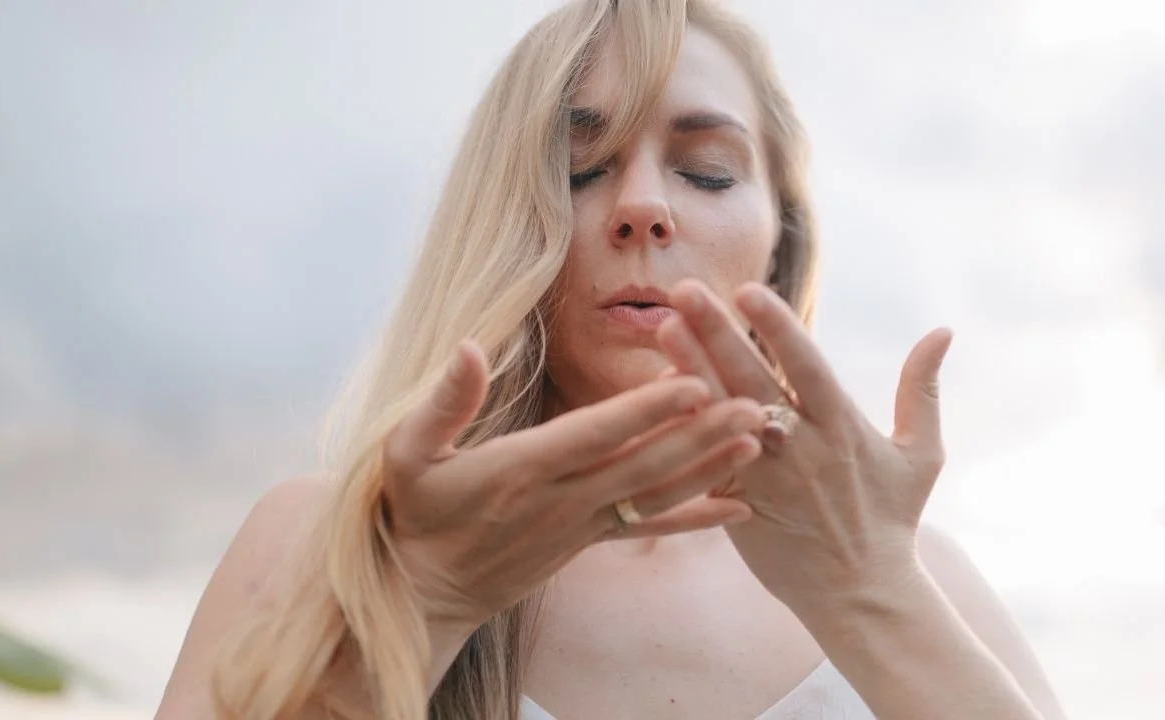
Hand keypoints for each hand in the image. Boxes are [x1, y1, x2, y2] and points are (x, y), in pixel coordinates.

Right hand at [382, 340, 766, 630]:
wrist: (423, 591)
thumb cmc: (414, 512)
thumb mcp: (406, 453)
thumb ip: (442, 401)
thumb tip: (469, 345)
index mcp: (521, 468)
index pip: (594, 434)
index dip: (645, 410)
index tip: (691, 382)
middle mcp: (560, 499)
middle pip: (643, 464)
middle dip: (701, 435)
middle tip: (753, 406)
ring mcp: (580, 524)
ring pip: (656, 495)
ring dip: (710, 469)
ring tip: (758, 442)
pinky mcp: (588, 541)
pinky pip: (649, 528)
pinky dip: (696, 519)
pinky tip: (740, 508)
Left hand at [657, 280, 952, 609]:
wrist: (861, 594)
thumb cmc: (892, 520)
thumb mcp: (921, 454)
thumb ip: (923, 390)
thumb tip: (943, 331)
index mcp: (844, 428)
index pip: (807, 366)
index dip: (778, 328)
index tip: (749, 290)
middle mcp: (802, 450)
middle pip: (753, 381)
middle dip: (718, 333)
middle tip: (685, 290)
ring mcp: (765, 479)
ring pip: (721, 419)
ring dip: (690, 371)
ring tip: (662, 328)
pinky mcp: (738, 507)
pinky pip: (704, 463)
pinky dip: (683, 429)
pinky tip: (656, 395)